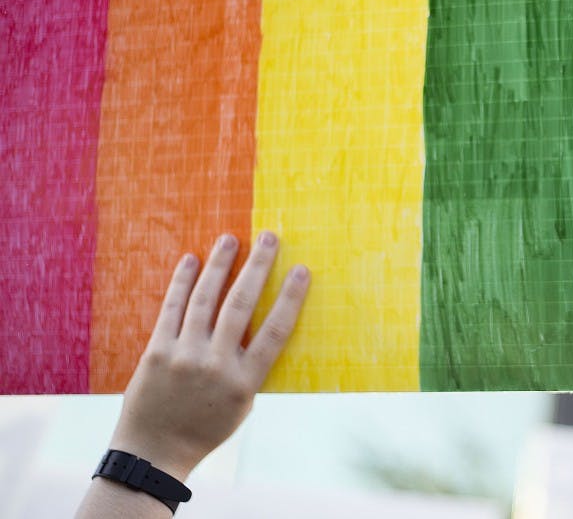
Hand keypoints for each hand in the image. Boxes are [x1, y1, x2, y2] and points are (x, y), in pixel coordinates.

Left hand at [108, 231, 309, 479]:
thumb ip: (251, 366)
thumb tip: (263, 320)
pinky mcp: (157, 351)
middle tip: (269, 237)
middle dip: (257, 267)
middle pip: (241, 305)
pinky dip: (182, 282)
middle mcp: (216, 365)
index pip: (275, 331)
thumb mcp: (242, 404)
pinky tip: (191, 260)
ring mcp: (184, 356)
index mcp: (245, 381)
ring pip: (205, 299)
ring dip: (220, 265)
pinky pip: (172, 309)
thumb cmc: (206, 427)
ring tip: (231, 239)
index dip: (290, 297)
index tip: (301, 269)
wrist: (154, 451)